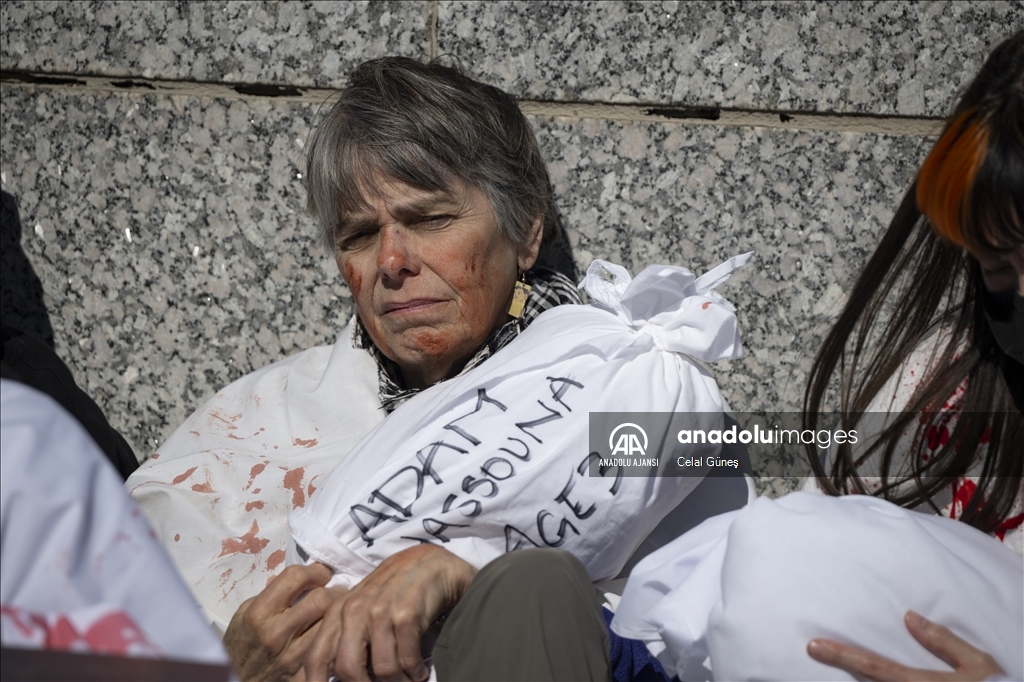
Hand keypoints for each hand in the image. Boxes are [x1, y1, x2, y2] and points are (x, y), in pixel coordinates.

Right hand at [224, 563, 334, 681]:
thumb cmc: (240, 645)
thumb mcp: (244, 613)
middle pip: (321, 599)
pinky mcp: (302, 676)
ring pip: (330, 624)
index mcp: (259, 613)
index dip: (315, 570)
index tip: (321, 573)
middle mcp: (275, 634)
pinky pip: (330, 650)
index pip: (296, 577)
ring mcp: (291, 657)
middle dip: (333, 590)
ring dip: (337, 614)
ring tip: (337, 611)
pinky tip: (333, 634)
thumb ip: (271, 593)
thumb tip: (300, 576)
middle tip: (336, 590)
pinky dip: (336, 638)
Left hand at [304, 544, 477, 681]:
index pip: (316, 657)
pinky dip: (416, 672)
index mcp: (338, 612)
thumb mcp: (363, 609)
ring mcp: (380, 611)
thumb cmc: (395, 592)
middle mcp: (354, 610)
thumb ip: (347, 639)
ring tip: (408, 681)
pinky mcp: (406, 613)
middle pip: (348, 669)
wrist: (431, 563)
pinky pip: (407, 659)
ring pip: (382, 669)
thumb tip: (337, 677)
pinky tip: (420, 670)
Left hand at [807, 610, 1006, 680]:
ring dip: (854, 680)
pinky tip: (860, 677)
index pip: (873, 667)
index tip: (813, 646)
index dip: (842, 656)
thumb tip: (909, 617)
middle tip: (813, 651)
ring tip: (832, 658)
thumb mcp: (977, 664)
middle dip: (840, 670)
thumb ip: (943, 641)